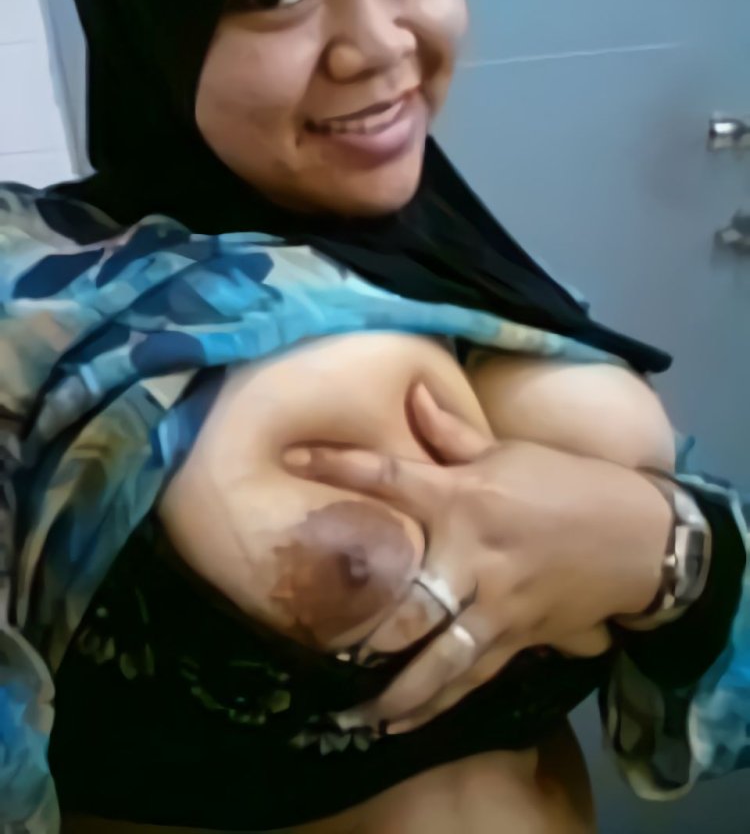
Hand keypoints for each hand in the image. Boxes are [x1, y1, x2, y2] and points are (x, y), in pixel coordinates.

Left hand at [284, 383, 671, 731]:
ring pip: (436, 659)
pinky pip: (469, 678)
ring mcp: (495, 606)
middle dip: (359, 628)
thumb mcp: (509, 451)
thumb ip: (452, 432)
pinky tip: (400, 725)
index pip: (389, 477)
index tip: (291, 458)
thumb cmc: (567, 483)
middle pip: (405, 600)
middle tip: (309, 643)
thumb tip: (411, 391)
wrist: (638, 537)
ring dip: (392, 691)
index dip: (337, 465)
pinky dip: (435, 705)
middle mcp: (472, 557)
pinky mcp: (516, 639)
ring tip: (348, 714)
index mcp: (464, 497)